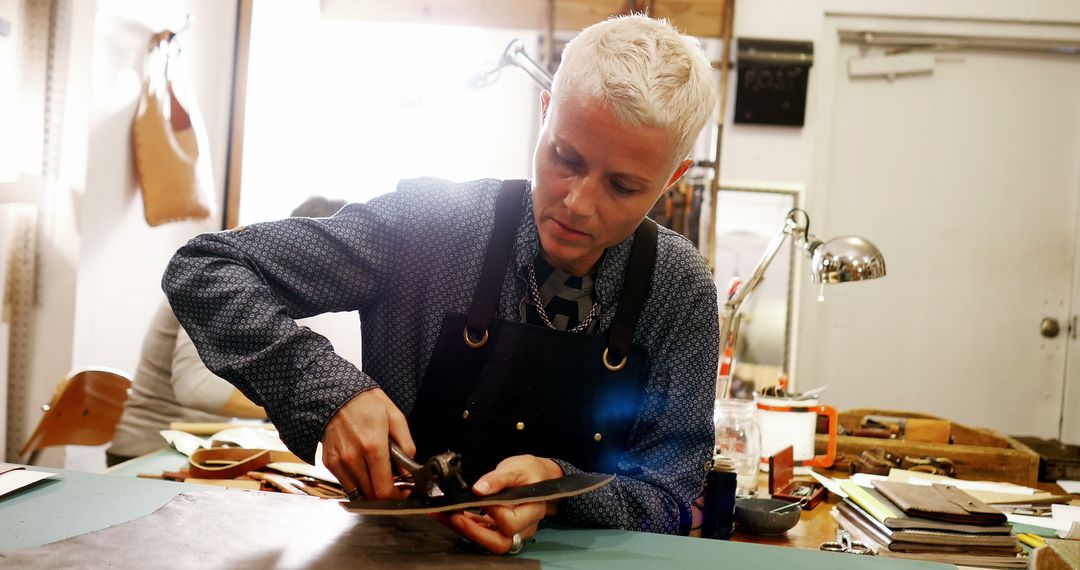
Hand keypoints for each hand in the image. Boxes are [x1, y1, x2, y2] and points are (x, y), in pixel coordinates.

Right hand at [321, 388, 414, 499]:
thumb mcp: (395, 418)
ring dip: (370, 490)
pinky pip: (345, 483)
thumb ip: (406, 446)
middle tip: (392, 482)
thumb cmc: (366, 403)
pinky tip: (363, 469)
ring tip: (377, 475)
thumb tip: (408, 471)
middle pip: (371, 495)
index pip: (384, 489)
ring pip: (358, 493)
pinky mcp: (330, 462)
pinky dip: (356, 482)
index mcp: (373, 446)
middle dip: (385, 493)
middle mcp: (353, 458)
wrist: (335, 393)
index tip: (402, 492)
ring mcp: (339, 461)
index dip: (396, 496)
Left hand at [434, 454, 563, 553]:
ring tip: (447, 515)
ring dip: (466, 530)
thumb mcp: (516, 468)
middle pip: (500, 542)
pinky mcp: (500, 528)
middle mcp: (524, 526)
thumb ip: (497, 479)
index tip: (478, 497)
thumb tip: (479, 489)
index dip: (492, 512)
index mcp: (532, 510)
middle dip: (474, 532)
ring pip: (489, 541)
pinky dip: (467, 526)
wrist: (536, 475)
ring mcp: (512, 531)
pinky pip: (483, 533)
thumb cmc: (531, 472)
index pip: (510, 521)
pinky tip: (453, 515)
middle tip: (455, 517)